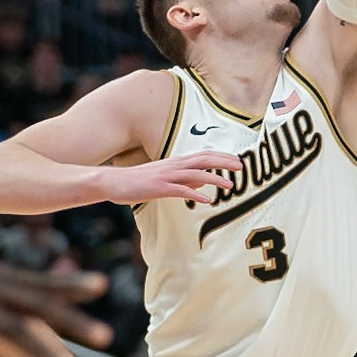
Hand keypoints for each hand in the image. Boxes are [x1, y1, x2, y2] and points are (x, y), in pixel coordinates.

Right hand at [99, 150, 240, 205]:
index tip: (237, 160)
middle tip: (242, 166)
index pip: (204, 155)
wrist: (114, 182)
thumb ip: (185, 179)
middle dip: (224, 162)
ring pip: (196, 174)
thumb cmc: (139, 181)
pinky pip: (180, 190)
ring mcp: (167, 176)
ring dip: (215, 179)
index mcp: (176, 162)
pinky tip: (207, 200)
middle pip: (204, 160)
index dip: (221, 157)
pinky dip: (195, 194)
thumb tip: (204, 182)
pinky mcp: (159, 188)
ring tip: (230, 185)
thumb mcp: (165, 178)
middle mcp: (174, 166)